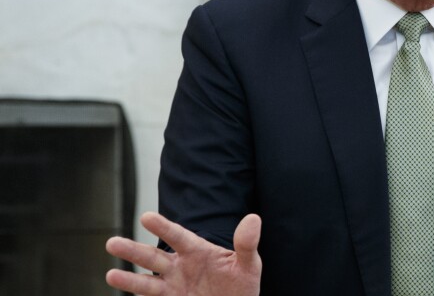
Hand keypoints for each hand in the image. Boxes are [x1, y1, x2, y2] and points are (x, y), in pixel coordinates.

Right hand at [105, 212, 261, 295]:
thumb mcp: (248, 265)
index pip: (178, 236)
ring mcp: (173, 288)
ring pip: (147, 284)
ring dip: (129, 280)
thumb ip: (247, 244)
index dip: (163, 227)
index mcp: (197, 252)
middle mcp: (180, 268)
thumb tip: (253, 218)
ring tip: (110, 275)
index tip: (146, 216)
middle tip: (111, 242)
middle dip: (133, 251)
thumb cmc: (241, 285)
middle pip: (153, 258)